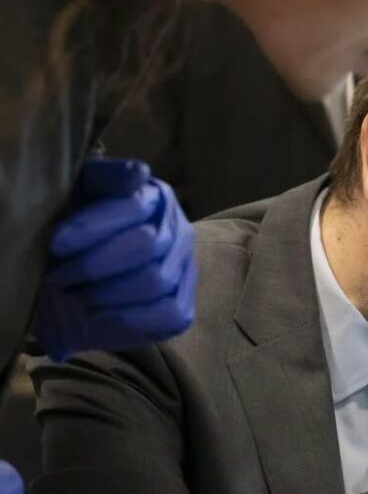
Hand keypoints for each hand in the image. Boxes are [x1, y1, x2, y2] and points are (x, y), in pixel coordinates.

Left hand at [33, 157, 196, 361]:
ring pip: (155, 281)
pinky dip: (130, 319)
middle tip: (60, 275)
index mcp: (157, 198)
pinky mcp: (182, 306)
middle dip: (94, 264)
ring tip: (76, 295)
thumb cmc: (77, 228)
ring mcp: (185, 270)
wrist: (75, 272)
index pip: (134, 207)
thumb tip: (138, 174)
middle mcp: (179, 231)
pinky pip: (170, 315)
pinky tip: (99, 315)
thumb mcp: (85, 192)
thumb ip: (109, 176)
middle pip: (145, 246)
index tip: (56, 244)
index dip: (93, 226)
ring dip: (107, 292)